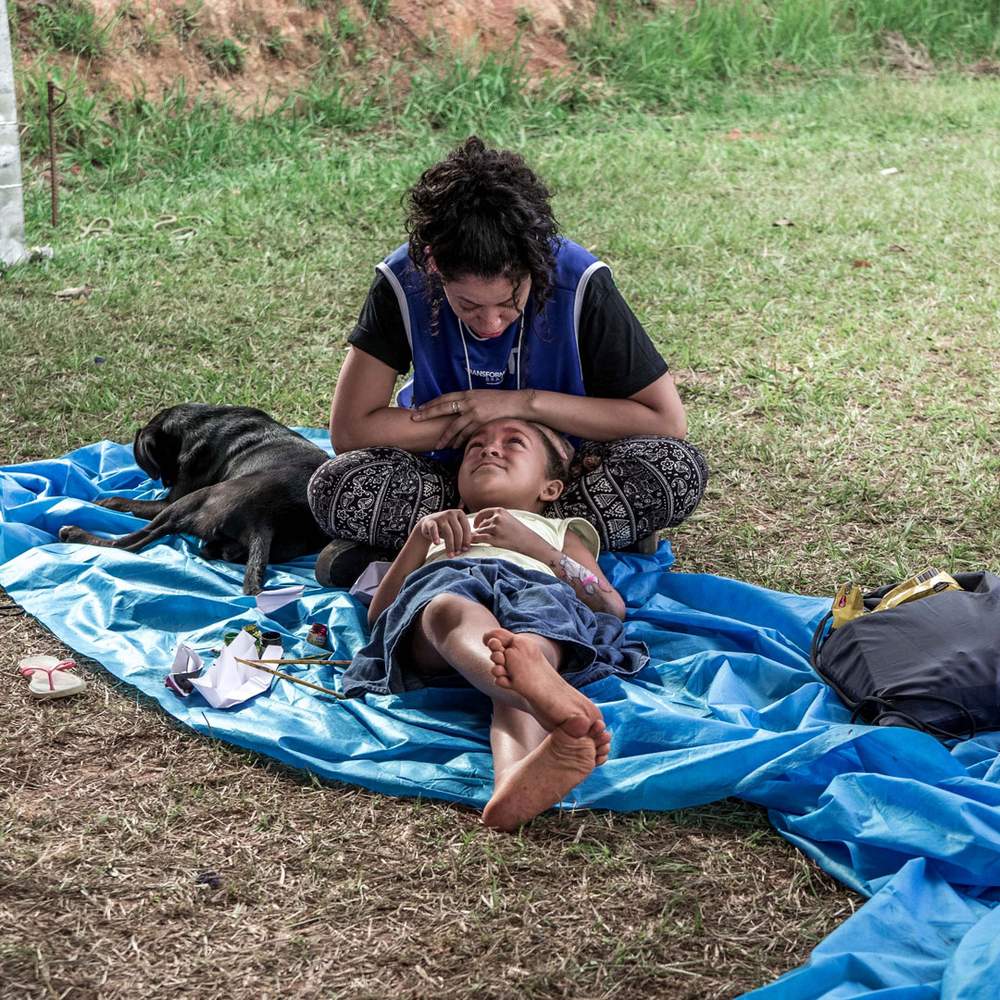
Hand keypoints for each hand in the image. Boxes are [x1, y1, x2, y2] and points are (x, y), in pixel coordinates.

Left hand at [410, 389, 528, 450]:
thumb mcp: (482, 397)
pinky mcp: (481, 422)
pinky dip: (459, 441)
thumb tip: (460, 408)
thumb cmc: (501, 400)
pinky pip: (467, 434)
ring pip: (454, 426)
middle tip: (415, 419)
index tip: (420, 407)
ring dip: (445, 437)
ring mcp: (474, 412)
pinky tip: (454, 447)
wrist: (517, 403)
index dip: (431, 403)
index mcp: (467, 394)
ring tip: (437, 445)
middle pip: (443, 408)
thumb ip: (470, 401)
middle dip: (428, 414)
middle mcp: (468, 401)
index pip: (445, 398)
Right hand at [416, 509, 472, 557]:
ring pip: (448, 532)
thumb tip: (479, 539)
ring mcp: (440, 516)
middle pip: (457, 531)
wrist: (428, 524)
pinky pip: (434, 529)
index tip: (466, 550)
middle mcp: (450, 513)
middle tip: (458, 554)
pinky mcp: (430, 521)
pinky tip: (437, 544)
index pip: (466, 528)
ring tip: (450, 555)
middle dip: (458, 544)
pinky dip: (436, 537)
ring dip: (450, 545)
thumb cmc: (446, 528)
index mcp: (460, 513)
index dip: (466, 540)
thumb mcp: (457, 528)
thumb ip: (467, 533)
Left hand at [470, 508, 539, 555]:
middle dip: (480, 531)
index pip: (482, 513)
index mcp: (500, 511)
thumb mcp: (508, 518)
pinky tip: (474, 543)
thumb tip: (479, 522)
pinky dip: (475, 540)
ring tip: (484, 542)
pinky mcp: (495, 538)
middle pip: (481, 525)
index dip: (477, 520)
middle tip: (483, 537)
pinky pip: (479, 538)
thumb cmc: (519, 532)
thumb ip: (496, 517)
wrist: (529, 542)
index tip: (476, 526)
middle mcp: (497, 518)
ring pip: (480, 532)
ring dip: (479, 537)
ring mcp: (496, 528)